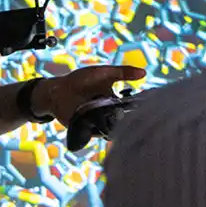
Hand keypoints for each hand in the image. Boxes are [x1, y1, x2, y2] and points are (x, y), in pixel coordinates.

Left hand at [30, 64, 145, 125]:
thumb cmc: (81, 80)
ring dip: (116, 127)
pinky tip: (103, 123)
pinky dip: (101, 131)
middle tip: (135, 119)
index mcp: (114, 101)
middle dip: (129, 121)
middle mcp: (108, 114)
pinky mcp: (87, 130)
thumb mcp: (103, 73)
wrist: (58, 91)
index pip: (130, 108)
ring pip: (113, 129)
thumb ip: (122, 72)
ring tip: (116, 121)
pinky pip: (98, 134)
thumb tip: (144, 73)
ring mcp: (98, 123)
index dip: (138, 109)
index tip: (147, 108)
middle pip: (123, 121)